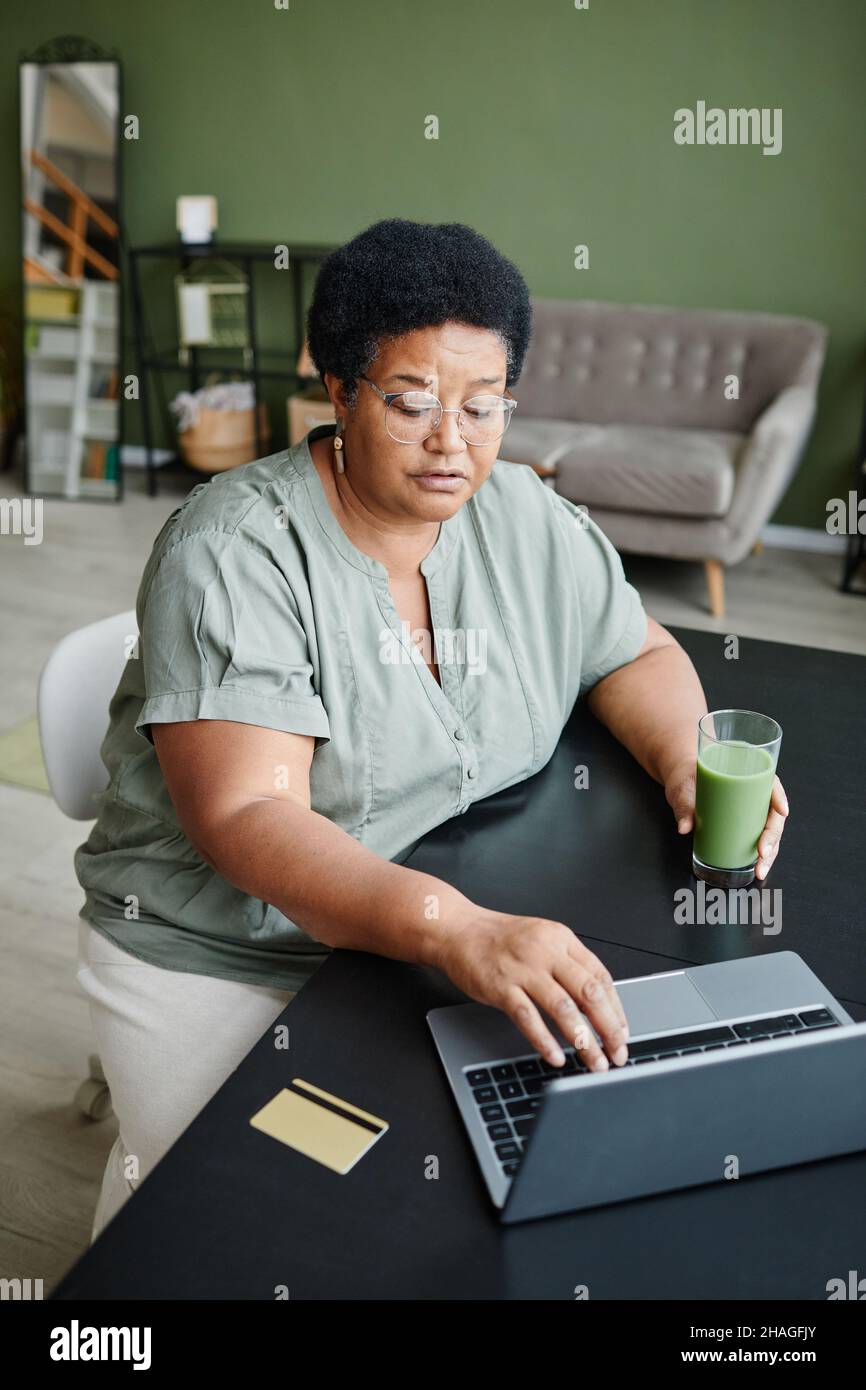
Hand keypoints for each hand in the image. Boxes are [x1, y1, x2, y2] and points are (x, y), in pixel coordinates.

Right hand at [437, 910, 629, 1071]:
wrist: (457, 930)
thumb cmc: (499, 939)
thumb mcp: (542, 940)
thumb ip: (568, 965)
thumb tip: (596, 1006)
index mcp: (562, 939)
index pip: (601, 977)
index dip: (616, 1009)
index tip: (622, 1034)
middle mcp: (546, 952)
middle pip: (589, 993)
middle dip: (608, 1029)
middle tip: (617, 1054)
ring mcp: (524, 969)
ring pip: (563, 1008)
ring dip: (583, 1041)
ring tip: (593, 1062)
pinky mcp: (501, 986)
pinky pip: (528, 1018)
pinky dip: (544, 1040)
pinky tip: (555, 1056)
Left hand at [665, 757, 789, 880]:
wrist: (682, 784)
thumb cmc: (688, 779)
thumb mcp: (683, 790)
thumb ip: (684, 806)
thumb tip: (685, 827)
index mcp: (747, 777)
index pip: (771, 784)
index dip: (780, 797)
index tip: (781, 811)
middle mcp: (754, 795)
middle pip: (773, 815)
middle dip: (772, 836)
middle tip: (762, 853)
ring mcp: (751, 813)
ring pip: (769, 832)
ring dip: (769, 853)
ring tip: (760, 869)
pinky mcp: (744, 827)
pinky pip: (758, 840)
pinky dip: (761, 856)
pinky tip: (757, 869)